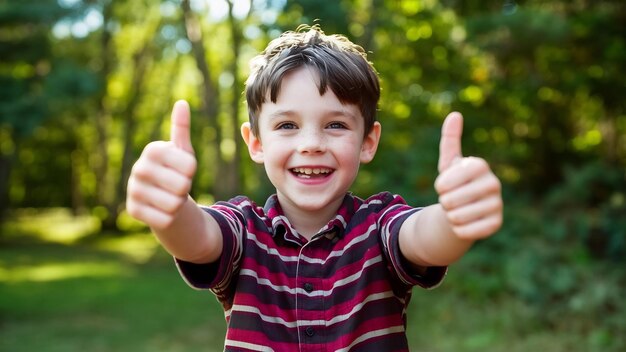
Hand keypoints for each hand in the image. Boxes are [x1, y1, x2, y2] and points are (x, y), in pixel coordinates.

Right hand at [126, 100, 196, 229]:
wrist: (161, 198)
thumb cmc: (175, 171)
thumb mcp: (182, 151)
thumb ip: (181, 129)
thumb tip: (182, 103)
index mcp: (152, 150)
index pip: (190, 166)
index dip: (191, 172)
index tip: (182, 170)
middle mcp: (138, 168)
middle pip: (182, 186)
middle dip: (185, 189)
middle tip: (176, 186)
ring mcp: (133, 189)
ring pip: (174, 205)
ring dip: (177, 204)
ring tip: (170, 197)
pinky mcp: (132, 210)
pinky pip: (165, 219)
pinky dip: (170, 218)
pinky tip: (161, 210)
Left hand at [434, 112, 502, 239]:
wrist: (464, 209)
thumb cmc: (454, 184)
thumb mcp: (449, 162)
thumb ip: (450, 139)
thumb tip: (455, 114)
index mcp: (480, 165)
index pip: (446, 181)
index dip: (440, 186)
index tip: (444, 186)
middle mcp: (494, 183)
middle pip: (450, 200)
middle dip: (444, 203)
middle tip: (452, 200)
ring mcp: (498, 205)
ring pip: (457, 217)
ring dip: (451, 217)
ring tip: (458, 210)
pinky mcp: (496, 224)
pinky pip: (466, 232)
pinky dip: (458, 230)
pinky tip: (464, 223)